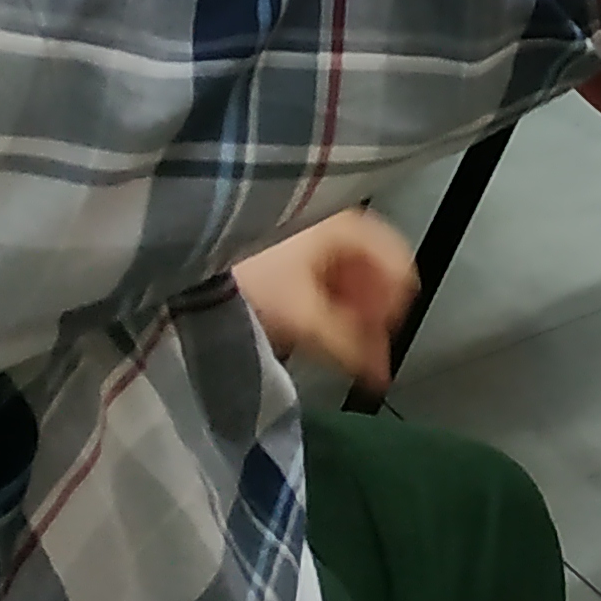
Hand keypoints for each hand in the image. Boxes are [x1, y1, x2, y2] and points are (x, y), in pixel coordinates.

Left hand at [239, 209, 419, 390]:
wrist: (200, 259)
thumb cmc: (252, 275)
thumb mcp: (307, 316)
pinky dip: (328, 305)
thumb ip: (350, 347)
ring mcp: (314, 236)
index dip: (394, 311)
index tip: (381, 341)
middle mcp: (337, 225)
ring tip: (335, 344)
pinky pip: (328, 278)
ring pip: (351, 278)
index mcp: (350, 228)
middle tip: (361, 351)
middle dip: (370, 317)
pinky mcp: (293, 250)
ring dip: (350, 315)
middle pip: (375, 275)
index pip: (399, 267)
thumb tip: (379, 375)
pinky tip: (315, 327)